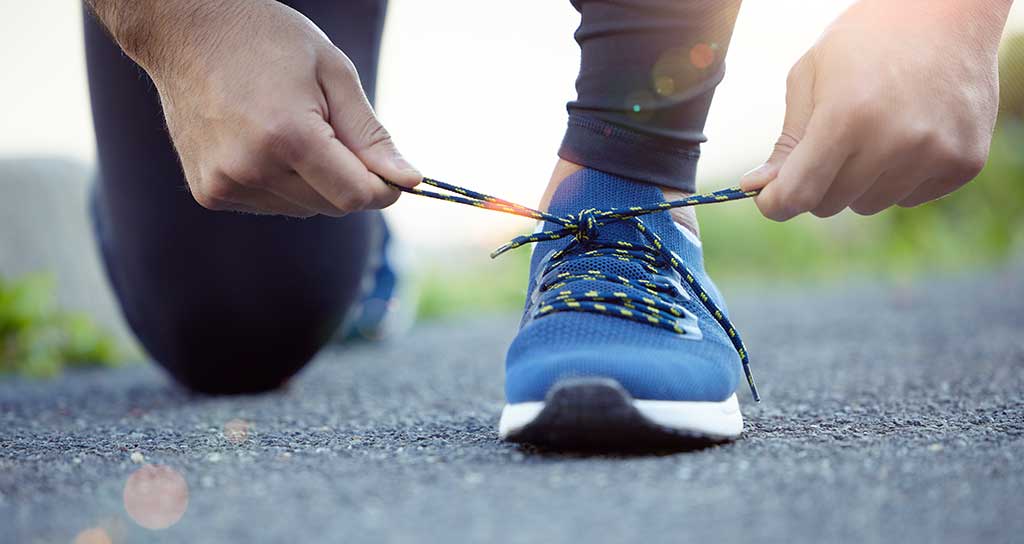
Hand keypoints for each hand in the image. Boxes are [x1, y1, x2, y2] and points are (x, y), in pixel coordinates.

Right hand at [106, 0, 419, 216]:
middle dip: (348, 179)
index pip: (356, 196)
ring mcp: (225, 184)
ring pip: (303, 208)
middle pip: (332, 206)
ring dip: (314, 181)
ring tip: (290, 127)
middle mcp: (251, 168)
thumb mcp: (334, 73)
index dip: (383, 188)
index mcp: (288, 136)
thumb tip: (409, 181)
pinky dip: (282, 183)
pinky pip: (271, 204)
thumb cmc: (267, 40)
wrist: (186, 29)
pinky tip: (264, 142)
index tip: (390, 170)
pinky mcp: (209, 193)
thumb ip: (371, 135)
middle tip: (333, 130)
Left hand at [740, 0, 1010, 220]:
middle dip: (818, 182)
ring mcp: (935, 154)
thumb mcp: (810, 77)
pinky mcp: (965, 163)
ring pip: (868, 205)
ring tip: (875, 129)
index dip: (777, 203)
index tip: (770, 198)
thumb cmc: (865, 40)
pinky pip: (908, 198)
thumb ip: (786, 142)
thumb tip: (756, 189)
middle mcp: (894, 141)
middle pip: (829, 205)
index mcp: (846, 117)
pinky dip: (899, 177)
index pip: (799, 194)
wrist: (948, 11)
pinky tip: (909, 132)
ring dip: (859, 181)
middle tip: (830, 142)